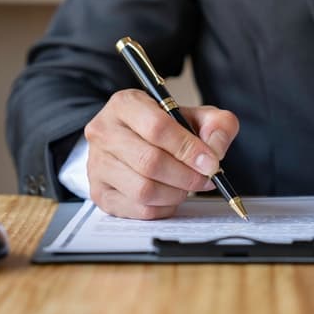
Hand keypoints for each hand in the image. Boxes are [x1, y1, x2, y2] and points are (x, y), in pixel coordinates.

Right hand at [84, 89, 239, 219]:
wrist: (132, 140)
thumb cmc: (164, 128)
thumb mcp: (194, 116)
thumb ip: (216, 125)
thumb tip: (214, 152)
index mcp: (125, 104)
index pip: (157, 127)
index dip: (188, 148)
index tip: (211, 162)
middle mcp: (104, 131)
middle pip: (149, 161)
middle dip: (186, 175)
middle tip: (205, 179)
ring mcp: (97, 163)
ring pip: (143, 189)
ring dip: (175, 193)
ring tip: (188, 186)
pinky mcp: (99, 192)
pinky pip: (138, 209)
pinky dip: (163, 208)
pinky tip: (171, 196)